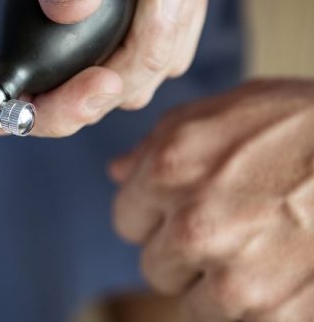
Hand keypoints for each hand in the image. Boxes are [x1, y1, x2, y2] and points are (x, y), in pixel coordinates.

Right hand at [0, 0, 247, 135]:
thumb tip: (65, 2)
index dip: (29, 105)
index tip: (91, 85)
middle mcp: (27, 18)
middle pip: (51, 104)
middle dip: (107, 82)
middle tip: (149, 25)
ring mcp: (79, 31)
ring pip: (117, 89)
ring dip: (157, 31)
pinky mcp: (129, 31)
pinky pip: (161, 63)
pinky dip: (181, 21)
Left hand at [111, 79, 313, 321]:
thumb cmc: (312, 126)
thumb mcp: (231, 110)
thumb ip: (162, 142)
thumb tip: (117, 172)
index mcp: (173, 168)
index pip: (127, 219)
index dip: (157, 216)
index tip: (188, 210)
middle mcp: (195, 224)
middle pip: (156, 265)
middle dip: (186, 253)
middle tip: (237, 230)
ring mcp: (234, 277)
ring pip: (194, 303)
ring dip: (222, 286)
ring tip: (268, 251)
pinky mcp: (273, 317)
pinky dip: (260, 308)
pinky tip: (288, 273)